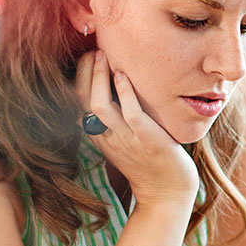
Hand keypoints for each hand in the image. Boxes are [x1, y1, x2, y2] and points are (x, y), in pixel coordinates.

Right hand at [74, 50, 198, 208]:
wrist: (168, 194)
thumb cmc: (150, 164)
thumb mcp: (125, 143)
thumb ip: (116, 122)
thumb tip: (112, 93)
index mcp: (100, 137)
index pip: (77, 103)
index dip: (79, 78)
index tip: (89, 57)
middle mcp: (108, 137)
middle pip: (82, 101)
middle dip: (85, 72)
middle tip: (95, 50)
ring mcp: (127, 139)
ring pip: (99, 105)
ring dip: (99, 77)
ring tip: (104, 56)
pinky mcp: (147, 140)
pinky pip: (130, 113)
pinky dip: (125, 92)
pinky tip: (124, 75)